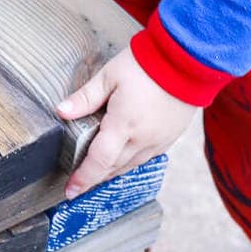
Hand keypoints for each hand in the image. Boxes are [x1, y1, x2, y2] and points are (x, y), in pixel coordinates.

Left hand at [57, 47, 195, 197]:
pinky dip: (131, 161)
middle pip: (113, 168)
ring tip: (98, 172)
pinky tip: (123, 156)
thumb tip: (62, 111)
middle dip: (95, 177)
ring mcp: (159, 140)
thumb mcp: (110, 75)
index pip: (98, 162)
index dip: (83, 179)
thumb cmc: (148, 64)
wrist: (188, 59)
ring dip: (113, 171)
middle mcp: (142, 139)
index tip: (70, 192)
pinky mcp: (171, 137)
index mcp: (123, 125)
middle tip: (79, 182)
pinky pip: (147, 157)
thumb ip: (86, 97)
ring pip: (131, 165)